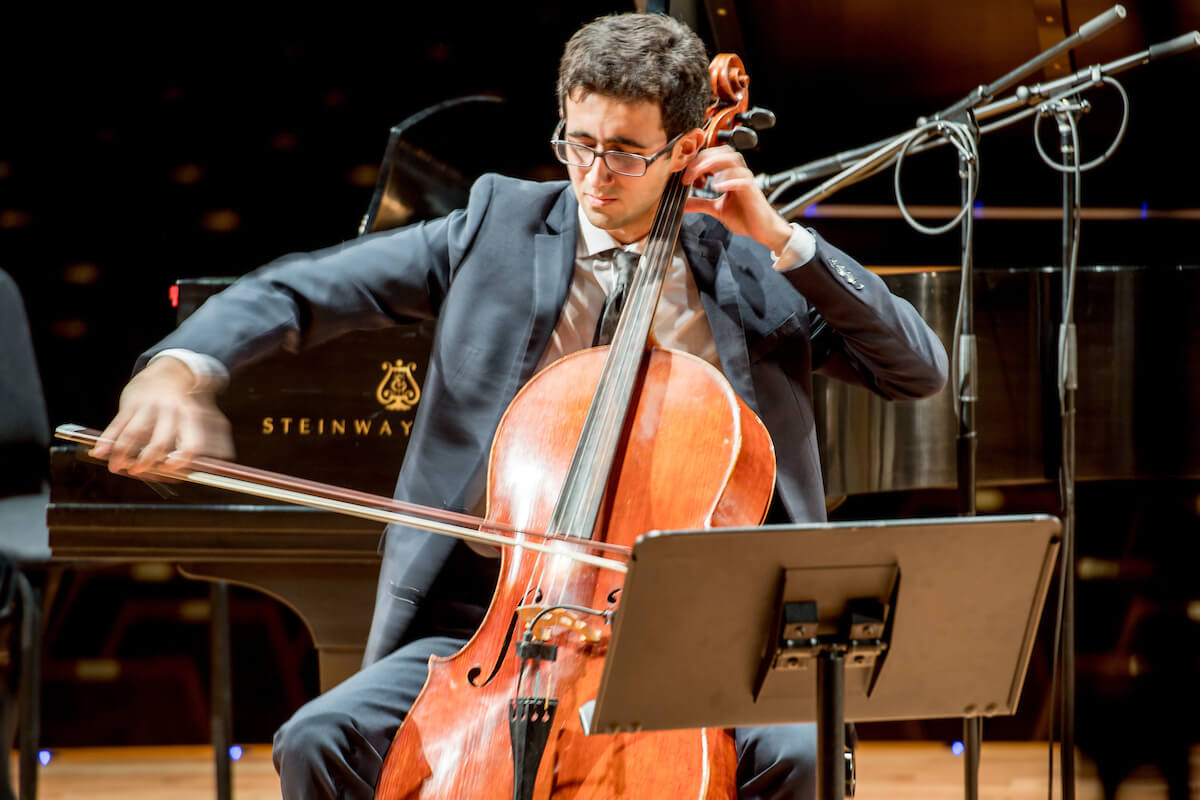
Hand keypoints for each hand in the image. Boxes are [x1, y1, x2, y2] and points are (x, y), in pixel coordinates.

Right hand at [93, 356, 233, 476]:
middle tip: (138, 473)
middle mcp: (171, 412)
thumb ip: (212, 439)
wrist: (169, 370)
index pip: (190, 444)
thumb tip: (222, 462)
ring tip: (116, 468)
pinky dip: (108, 440)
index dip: (180, 461)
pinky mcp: (131, 403)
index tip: (169, 470)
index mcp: (191, 418)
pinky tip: (100, 453)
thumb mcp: (205, 415)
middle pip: (159, 442)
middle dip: (147, 461)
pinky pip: (117, 424)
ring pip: (134, 434)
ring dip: (123, 454)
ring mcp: (149, 407)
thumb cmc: (188, 401)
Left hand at [681, 145, 792, 253]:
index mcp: (730, 174)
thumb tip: (683, 203)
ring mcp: (746, 180)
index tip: (682, 173)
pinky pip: (742, 179)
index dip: (697, 160)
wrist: (763, 230)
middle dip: (702, 158)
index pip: (713, 155)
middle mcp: (738, 173)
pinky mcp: (752, 191)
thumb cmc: (746, 217)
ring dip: (712, 164)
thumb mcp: (717, 209)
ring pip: (731, 160)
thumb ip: (700, 203)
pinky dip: (728, 180)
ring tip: (698, 176)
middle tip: (687, 174)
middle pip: (722, 152)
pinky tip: (717, 186)